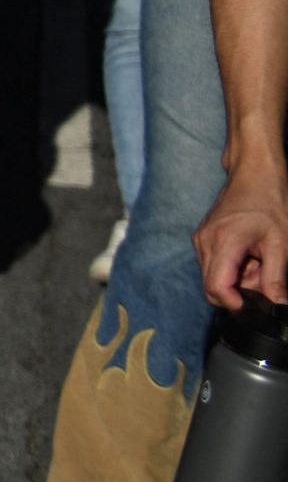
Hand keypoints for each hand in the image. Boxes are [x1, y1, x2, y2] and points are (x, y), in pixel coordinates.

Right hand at [197, 158, 287, 311]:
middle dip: (239, 293)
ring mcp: (202, 240)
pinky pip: (214, 265)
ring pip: (213, 277)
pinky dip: (233, 269)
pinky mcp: (204, 238)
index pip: (216, 287)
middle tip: (264, 281)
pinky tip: (251, 256)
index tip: (256, 308)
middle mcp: (205, 242)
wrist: (255, 173)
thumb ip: (276, 278)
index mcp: (223, 242)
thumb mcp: (281, 243)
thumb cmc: (271, 202)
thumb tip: (277, 306)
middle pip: (212, 287)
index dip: (234, 304)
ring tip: (260, 263)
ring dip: (237, 281)